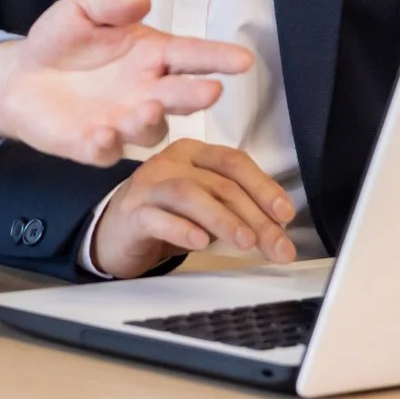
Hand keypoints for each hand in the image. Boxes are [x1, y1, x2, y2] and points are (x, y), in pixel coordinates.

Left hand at [0, 0, 252, 164]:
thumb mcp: (81, 8)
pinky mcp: (94, 145)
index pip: (192, 55)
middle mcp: (147, 91)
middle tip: (211, 90)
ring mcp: (123, 121)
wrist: (20, 75)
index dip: (218, 57)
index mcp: (152, 55)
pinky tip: (101, 133)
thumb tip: (142, 1)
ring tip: (149, 106)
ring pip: (150, 128)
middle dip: (196, 94)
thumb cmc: (60, 40)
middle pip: (180, 95)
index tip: (243, 59)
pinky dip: (107, 144)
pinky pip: (107, 150)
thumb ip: (109, 1)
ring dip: (152, 119)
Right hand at [90, 139, 296, 279]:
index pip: (234, 162)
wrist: (114, 232)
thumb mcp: (204, 207)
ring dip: (223, 219)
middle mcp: (171, 163)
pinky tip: (200, 243)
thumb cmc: (165, 216)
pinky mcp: (132, 213)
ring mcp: (149, 186)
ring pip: (189, 194)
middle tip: (277, 245)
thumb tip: (277, 229)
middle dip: (255, 216)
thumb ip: (235, 210)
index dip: (263, 186)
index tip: (285, 213)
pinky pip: (157, 217)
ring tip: (246, 242)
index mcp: (193, 153)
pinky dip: (182, 229)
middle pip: (219, 183)